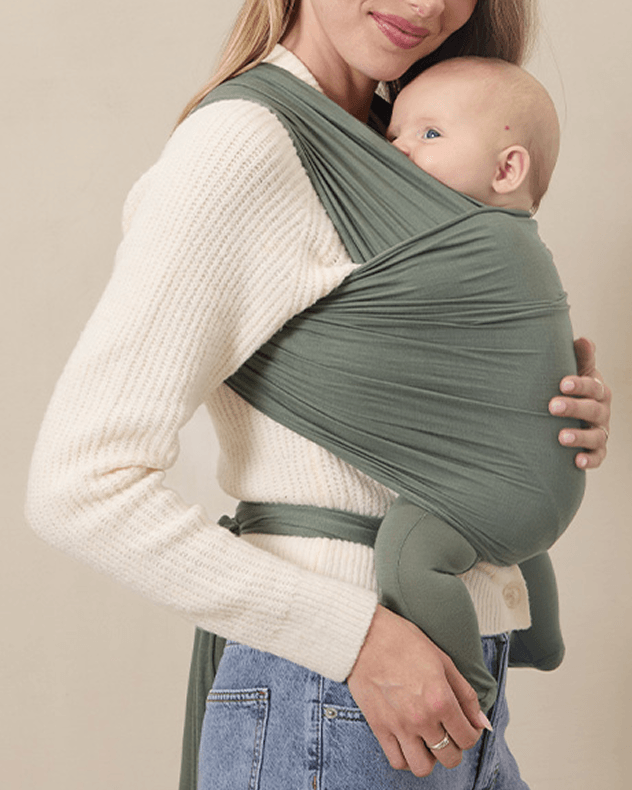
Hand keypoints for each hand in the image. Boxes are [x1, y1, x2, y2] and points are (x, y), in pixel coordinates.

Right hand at [347, 606, 489, 776]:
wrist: (365, 636)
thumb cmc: (403, 641)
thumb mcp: (443, 660)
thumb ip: (465, 694)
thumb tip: (481, 722)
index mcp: (441, 699)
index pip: (467, 738)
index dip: (472, 734)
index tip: (466, 727)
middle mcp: (422, 718)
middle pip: (450, 757)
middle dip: (455, 748)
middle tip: (449, 733)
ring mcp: (399, 726)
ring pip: (423, 767)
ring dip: (430, 758)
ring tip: (428, 741)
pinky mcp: (379, 727)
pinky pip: (397, 761)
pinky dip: (406, 758)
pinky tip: (408, 742)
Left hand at [549, 337, 611, 468]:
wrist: (571, 415)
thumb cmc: (570, 388)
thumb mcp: (576, 371)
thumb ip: (580, 357)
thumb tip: (582, 340)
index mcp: (597, 390)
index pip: (592, 386)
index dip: (579, 385)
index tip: (562, 383)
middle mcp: (602, 411)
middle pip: (593, 410)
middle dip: (573, 408)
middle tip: (552, 406)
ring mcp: (600, 432)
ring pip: (596, 436)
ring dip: (580, 437)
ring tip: (561, 437)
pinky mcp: (597, 451)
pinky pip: (597, 457)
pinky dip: (589, 460)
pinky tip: (576, 461)